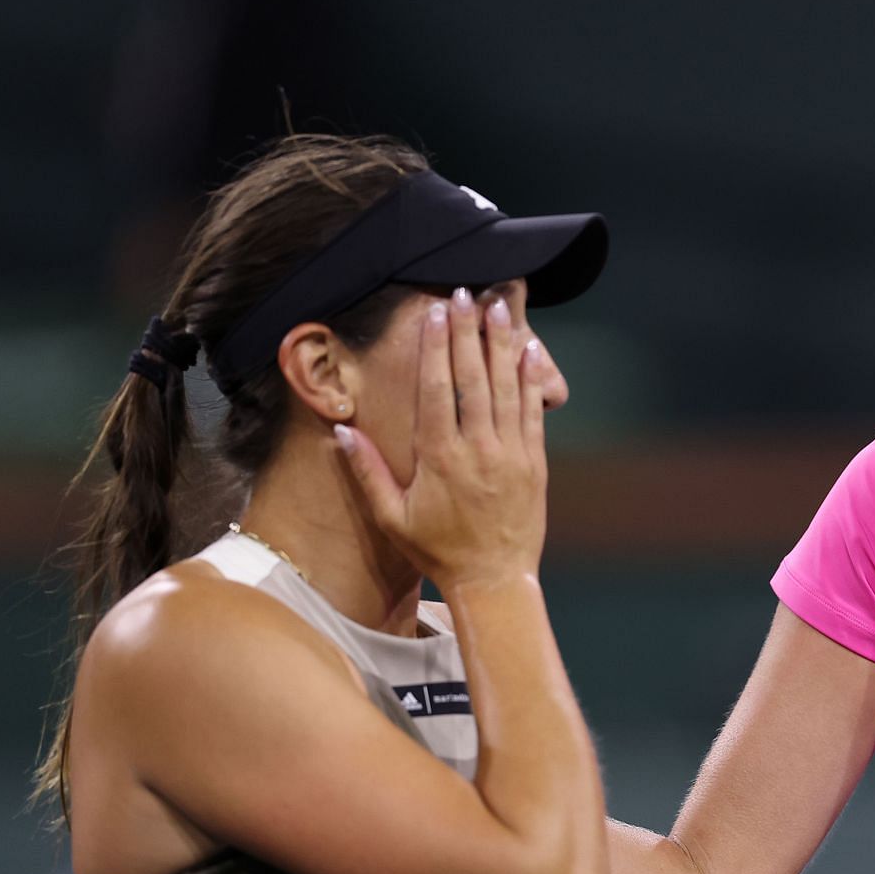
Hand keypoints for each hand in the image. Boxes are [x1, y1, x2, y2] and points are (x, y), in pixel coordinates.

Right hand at [336, 286, 549, 589]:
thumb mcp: (392, 517)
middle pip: (472, 378)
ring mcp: (510, 455)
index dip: (435, 347)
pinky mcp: (535, 464)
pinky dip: (531, 379)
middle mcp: (476, 450)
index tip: (434, 313)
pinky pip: (533, 413)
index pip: (435, 389)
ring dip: (501, 345)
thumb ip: (366, 473)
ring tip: (498, 307)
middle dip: (467, 332)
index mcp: (438, 458)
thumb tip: (339, 431)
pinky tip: (529, 350)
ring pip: (506, 388)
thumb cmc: (437, 552)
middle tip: (464, 292)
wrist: (494, 581)